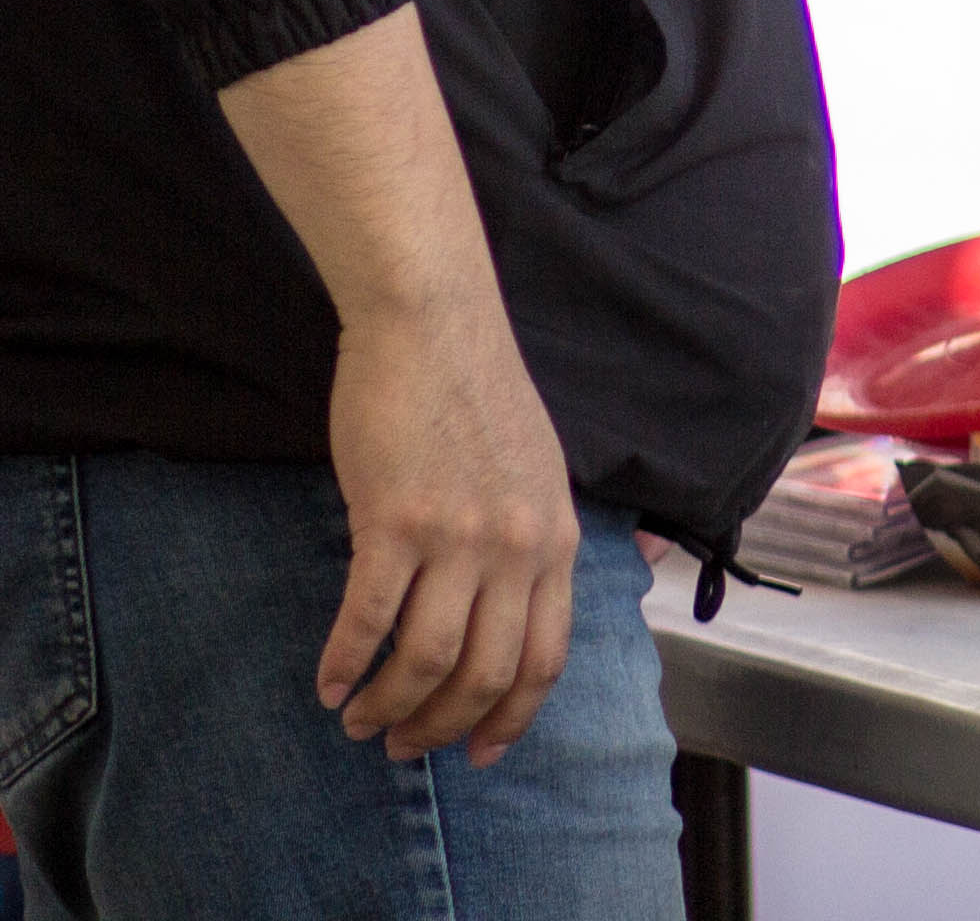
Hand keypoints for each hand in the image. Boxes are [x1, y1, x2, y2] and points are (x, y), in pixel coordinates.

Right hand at [321, 287, 581, 763]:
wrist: (435, 326)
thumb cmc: (477, 396)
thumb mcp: (537, 474)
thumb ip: (531, 541)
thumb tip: (517, 607)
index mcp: (554, 541)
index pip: (545, 659)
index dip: (510, 716)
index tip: (480, 752)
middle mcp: (516, 548)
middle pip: (485, 674)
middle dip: (442, 727)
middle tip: (402, 745)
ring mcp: (459, 536)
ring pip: (425, 659)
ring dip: (388, 705)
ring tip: (358, 720)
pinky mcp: (396, 521)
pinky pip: (367, 617)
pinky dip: (343, 662)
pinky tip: (326, 682)